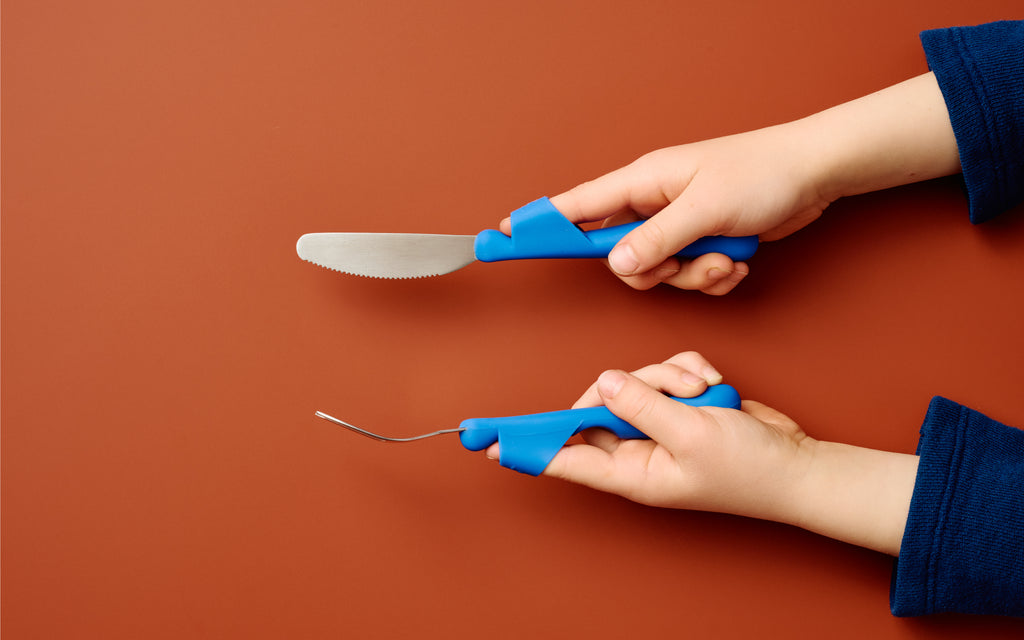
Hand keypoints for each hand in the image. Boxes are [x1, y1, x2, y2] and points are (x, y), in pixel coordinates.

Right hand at [515, 128, 829, 292]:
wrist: (813, 174)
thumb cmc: (761, 174)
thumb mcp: (705, 209)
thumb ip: (656, 239)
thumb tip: (616, 264)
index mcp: (643, 182)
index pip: (577, 205)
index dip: (540, 223)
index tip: (503, 235)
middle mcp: (654, 203)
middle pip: (618, 254)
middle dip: (652, 270)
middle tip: (681, 262)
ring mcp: (677, 223)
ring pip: (657, 272)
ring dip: (692, 275)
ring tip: (725, 256)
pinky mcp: (700, 241)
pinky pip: (688, 276)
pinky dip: (713, 276)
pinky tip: (737, 260)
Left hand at [534, 352, 815, 521]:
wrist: (797, 463)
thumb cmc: (749, 470)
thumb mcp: (691, 435)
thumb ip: (641, 406)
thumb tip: (603, 384)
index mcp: (631, 472)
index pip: (564, 459)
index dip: (528, 448)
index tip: (489, 442)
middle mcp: (637, 449)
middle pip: (597, 404)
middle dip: (630, 387)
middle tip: (663, 390)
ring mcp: (657, 424)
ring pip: (633, 379)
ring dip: (668, 377)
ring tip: (703, 394)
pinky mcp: (679, 402)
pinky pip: (665, 370)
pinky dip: (688, 371)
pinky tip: (712, 387)